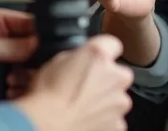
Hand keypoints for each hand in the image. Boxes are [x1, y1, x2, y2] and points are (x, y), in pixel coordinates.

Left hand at [0, 7, 37, 119]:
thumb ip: (12, 45)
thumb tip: (38, 43)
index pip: (31, 23)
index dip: (40, 34)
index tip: (40, 48)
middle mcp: (6, 43)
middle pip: (37, 48)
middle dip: (33, 60)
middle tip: (21, 67)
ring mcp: (7, 66)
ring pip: (33, 70)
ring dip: (26, 77)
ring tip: (10, 81)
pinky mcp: (7, 86)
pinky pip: (26, 88)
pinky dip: (21, 91)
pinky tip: (8, 91)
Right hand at [13, 35, 133, 130]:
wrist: (48, 125)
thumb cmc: (48, 97)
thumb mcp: (55, 61)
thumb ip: (76, 57)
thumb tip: (79, 60)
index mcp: (99, 55)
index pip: (112, 44)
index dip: (102, 53)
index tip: (95, 60)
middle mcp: (115, 77)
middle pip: (117, 74)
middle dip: (104, 80)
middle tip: (84, 87)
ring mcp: (119, 102)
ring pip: (116, 98)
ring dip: (103, 101)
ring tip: (81, 106)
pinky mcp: (118, 124)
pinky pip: (114, 119)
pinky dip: (103, 120)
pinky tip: (84, 118)